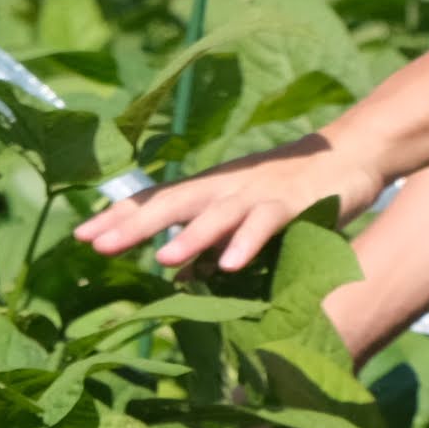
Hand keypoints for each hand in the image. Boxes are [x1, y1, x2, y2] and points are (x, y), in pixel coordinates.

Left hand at [72, 132, 383, 272]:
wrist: (349, 153)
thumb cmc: (291, 189)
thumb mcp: (243, 217)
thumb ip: (209, 244)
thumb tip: (175, 275)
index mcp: (209, 190)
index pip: (154, 201)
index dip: (118, 216)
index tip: (79, 236)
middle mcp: (225, 187)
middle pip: (172, 204)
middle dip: (133, 224)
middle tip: (96, 244)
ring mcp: (257, 193)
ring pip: (216, 214)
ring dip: (190, 236)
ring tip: (161, 258)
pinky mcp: (292, 203)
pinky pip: (266, 224)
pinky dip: (247, 243)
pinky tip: (229, 264)